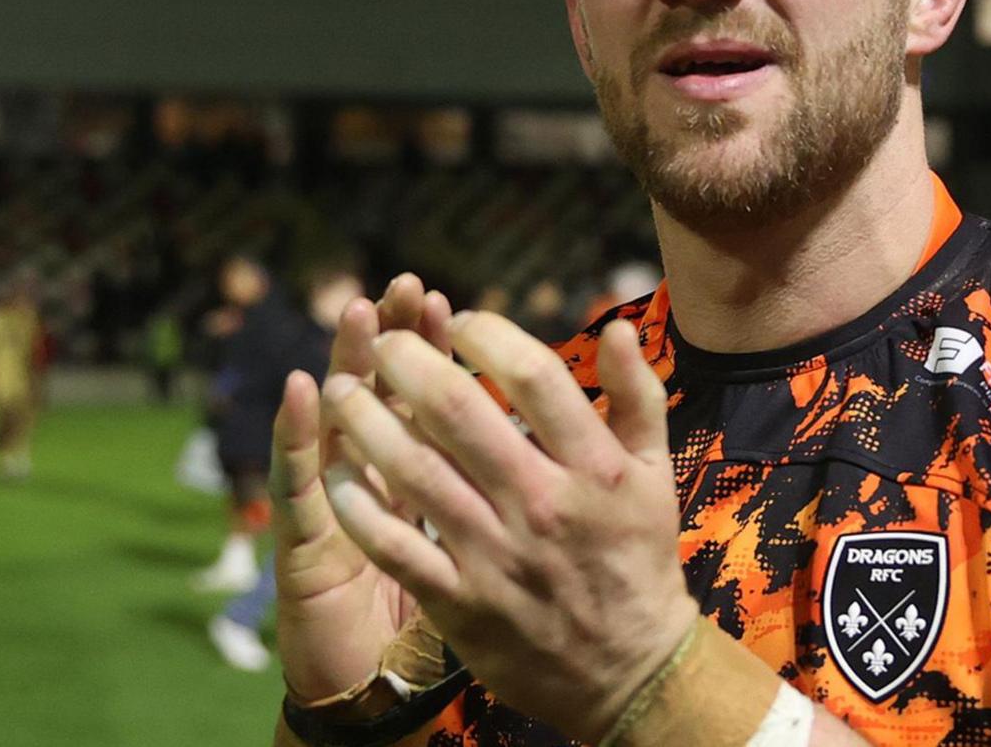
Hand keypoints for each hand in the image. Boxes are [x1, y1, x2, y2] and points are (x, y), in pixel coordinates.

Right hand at [271, 274, 455, 702]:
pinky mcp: (305, 543)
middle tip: (402, 287)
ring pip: (336, 418)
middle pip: (376, 389)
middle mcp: (369, 477)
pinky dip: (297, 436)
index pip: (422, 392)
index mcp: (417, 474)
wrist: (377, 686)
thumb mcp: (467, 541)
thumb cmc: (436, 606)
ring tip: (357, 312)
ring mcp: (333, 503)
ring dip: (346, 363)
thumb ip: (486, 477)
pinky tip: (301, 393)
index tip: (441, 296)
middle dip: (390, 337)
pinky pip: (300, 485)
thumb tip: (529, 413)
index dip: (427, 343)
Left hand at [321, 313, 696, 743]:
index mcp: (593, 466)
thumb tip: (617, 327)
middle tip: (381, 340)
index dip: (488, 335)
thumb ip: (637, 395)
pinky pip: (395, 544)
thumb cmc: (638, 558)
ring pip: (414, 471)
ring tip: (341, 388)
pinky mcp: (461, 600)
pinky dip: (359, 505)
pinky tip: (337, 472)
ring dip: (366, 421)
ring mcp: (496, 554)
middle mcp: (541, 503)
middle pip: (458, 412)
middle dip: (407, 364)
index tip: (460, 321)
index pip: (534, 375)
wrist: (628, 668)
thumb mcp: (654, 472)